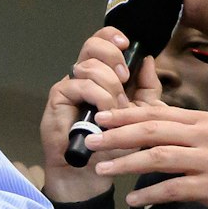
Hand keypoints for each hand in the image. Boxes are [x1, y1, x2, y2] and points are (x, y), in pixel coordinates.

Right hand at [38, 27, 162, 202]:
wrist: (95, 172)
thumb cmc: (117, 143)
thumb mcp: (142, 113)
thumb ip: (147, 87)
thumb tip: (148, 59)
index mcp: (103, 75)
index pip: (102, 42)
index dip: (112, 36)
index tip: (128, 44)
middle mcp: (84, 76)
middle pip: (92, 45)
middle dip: (112, 56)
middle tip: (124, 77)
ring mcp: (70, 86)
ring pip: (88, 65)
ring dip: (109, 84)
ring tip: (117, 107)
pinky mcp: (59, 98)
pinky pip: (81, 85)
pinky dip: (98, 97)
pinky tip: (104, 114)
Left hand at [88, 102, 207, 208]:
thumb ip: (186, 130)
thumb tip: (151, 124)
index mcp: (201, 121)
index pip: (157, 113)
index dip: (125, 115)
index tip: (101, 117)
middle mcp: (202, 136)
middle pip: (152, 131)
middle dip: (117, 135)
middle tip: (91, 141)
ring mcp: (207, 161)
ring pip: (158, 157)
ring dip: (126, 163)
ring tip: (103, 170)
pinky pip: (174, 189)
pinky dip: (151, 194)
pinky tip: (133, 200)